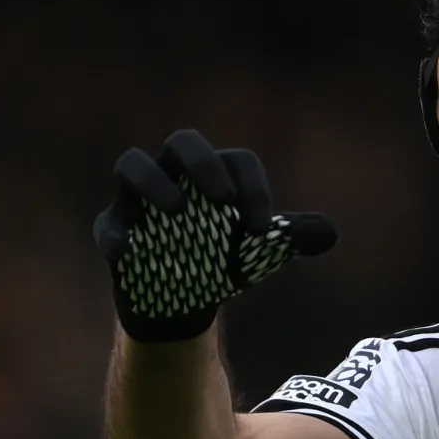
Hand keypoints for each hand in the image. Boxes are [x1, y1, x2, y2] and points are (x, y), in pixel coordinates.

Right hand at [94, 129, 337, 342]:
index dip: (253, 190)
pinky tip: (130, 252)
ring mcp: (140, 198)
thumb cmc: (226, 259)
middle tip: (223, 198)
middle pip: (184, 142)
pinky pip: (108, 222)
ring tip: (178, 213)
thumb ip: (294, 237)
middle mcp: (178, 173)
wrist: (186, 296)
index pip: (238, 162)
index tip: (261, 231)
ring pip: (133, 165)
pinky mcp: (115, 226)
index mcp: (219, 173)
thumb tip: (330, 233)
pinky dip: (116, 234)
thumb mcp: (262, 250)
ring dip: (154, 184)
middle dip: (202, 162)